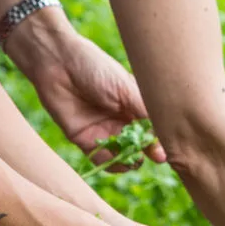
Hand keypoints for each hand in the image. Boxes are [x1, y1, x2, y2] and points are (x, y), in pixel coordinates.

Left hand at [5, 13, 166, 165]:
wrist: (58, 63)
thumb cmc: (95, 67)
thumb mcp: (126, 88)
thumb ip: (146, 110)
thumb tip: (165, 132)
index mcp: (133, 106)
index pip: (152, 129)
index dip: (160, 140)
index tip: (166, 148)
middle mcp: (120, 120)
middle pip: (139, 145)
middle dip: (148, 152)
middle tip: (155, 155)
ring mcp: (103, 130)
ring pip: (122, 155)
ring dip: (130, 160)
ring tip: (134, 157)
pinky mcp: (83, 138)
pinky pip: (101, 158)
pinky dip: (110, 162)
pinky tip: (117, 159)